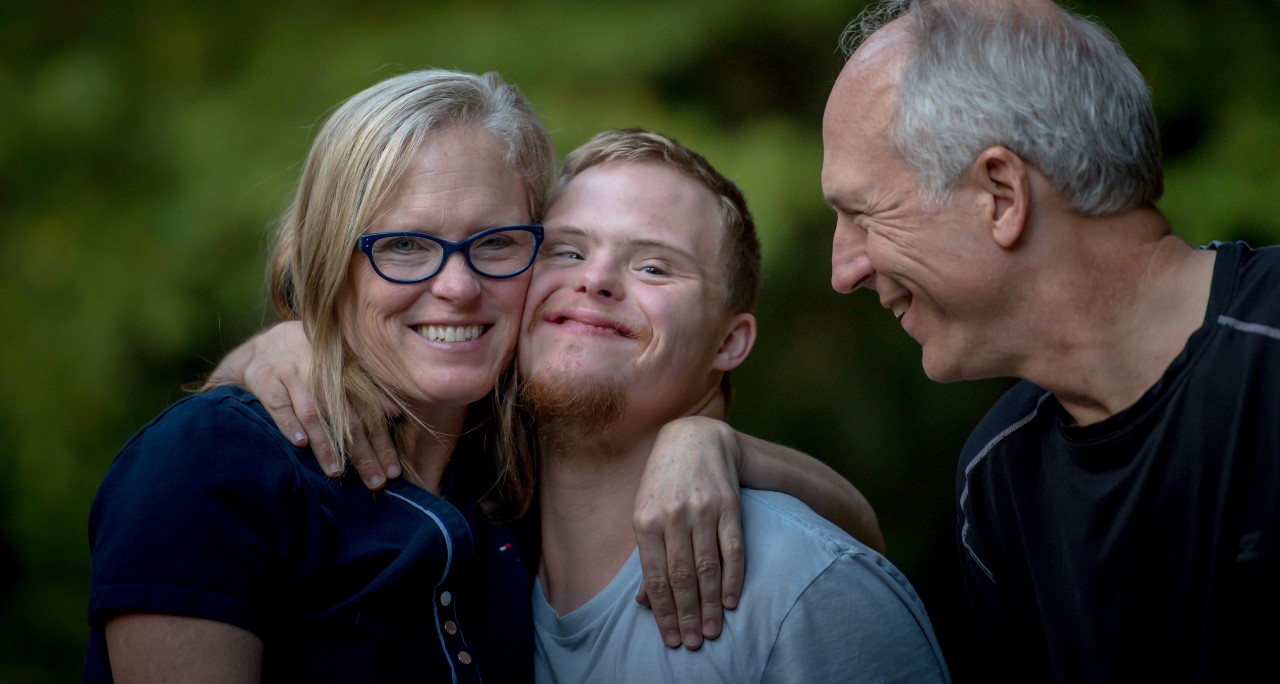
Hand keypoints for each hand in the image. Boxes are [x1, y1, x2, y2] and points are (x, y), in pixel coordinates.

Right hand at [211, 321, 399, 488]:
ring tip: (336, 471)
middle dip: (362, 453)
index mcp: (345, 370)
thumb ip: (368, 389)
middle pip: (347, 418)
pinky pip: (279, 405)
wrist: (264, 347)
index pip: (370, 412)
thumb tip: (395, 413)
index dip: (383, 442)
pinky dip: (290, 424)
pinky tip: (300, 444)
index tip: (392, 471)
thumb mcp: (341, 369)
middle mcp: (322, 371)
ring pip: (313, 413)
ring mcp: (293, 374)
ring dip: (325, 444)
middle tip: (374, 481)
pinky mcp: (265, 379)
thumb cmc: (311, 364)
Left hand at [633, 416, 743, 650]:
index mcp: (645, 520)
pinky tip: (732, 601)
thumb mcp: (644, 513)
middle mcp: (673, 515)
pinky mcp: (728, 505)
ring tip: (713, 631)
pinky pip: (732, 548)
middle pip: (682, 576)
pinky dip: (733, 577)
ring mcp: (702, 510)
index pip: (656, 576)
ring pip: (707, 567)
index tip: (672, 638)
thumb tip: (643, 602)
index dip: (664, 611)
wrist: (694, 438)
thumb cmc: (663, 482)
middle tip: (694, 642)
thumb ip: (646, 556)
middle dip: (688, 614)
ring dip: (711, 604)